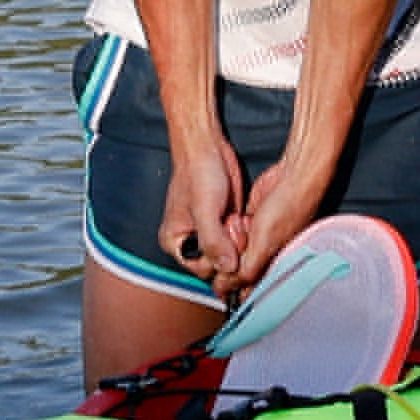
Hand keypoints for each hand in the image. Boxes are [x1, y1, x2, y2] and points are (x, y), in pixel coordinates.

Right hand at [159, 124, 255, 290]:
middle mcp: (191, 243)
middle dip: (230, 249)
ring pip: (232, 254)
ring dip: (239, 240)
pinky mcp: (224, 226)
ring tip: (235, 218)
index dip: (219, 260)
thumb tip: (228, 269)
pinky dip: (244, 233)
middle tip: (232, 223)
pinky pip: (238, 242)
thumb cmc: (199, 174)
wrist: (208, 149)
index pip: (203, 270)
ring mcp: (209, 235)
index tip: (226, 237)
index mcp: (175, 243)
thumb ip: (213, 241)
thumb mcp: (204, 209)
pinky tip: (241, 216)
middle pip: (219, 265)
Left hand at [218, 151, 346, 300]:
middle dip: (229, 262)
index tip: (219, 276)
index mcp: (274, 270)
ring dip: (230, 243)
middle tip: (236, 245)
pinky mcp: (253, 225)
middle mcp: (267, 259)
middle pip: (237, 271)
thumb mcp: (265, 244)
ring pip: (233, 252)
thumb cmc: (289, 209)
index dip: (230, 286)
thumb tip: (226, 287)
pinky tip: (238, 220)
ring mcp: (259, 242)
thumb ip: (247, 270)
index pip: (247, 290)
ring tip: (241, 228)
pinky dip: (232, 230)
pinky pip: (235, 235)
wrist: (294, 179)